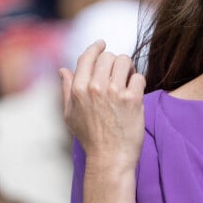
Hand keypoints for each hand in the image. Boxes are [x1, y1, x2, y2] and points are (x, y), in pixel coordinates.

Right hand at [59, 39, 145, 169]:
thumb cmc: (90, 138)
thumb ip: (66, 89)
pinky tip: (136, 92)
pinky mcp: (132, 99)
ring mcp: (114, 92)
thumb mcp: (70, 114)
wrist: (109, 158)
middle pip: (108, 56)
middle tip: (119, 72)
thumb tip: (62, 70)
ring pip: (125, 61)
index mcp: (78, 89)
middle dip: (115, 61)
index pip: (87, 56)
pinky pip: (139, 77)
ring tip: (129, 79)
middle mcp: (95, 87)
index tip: (102, 44)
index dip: (96, 47)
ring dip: (128, 68)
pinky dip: (139, 82)